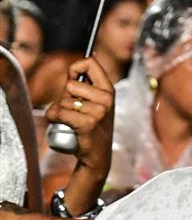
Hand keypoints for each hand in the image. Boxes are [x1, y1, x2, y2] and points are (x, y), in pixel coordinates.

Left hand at [46, 56, 113, 178]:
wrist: (98, 157)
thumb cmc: (92, 129)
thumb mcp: (96, 104)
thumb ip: (86, 86)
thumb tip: (74, 68)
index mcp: (109, 90)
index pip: (90, 62)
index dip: (75, 68)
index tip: (72, 80)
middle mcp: (107, 99)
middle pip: (70, 84)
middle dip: (65, 97)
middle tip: (75, 112)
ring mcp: (99, 111)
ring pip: (63, 101)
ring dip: (60, 111)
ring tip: (72, 122)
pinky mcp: (87, 123)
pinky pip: (59, 112)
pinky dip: (53, 118)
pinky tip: (59, 124)